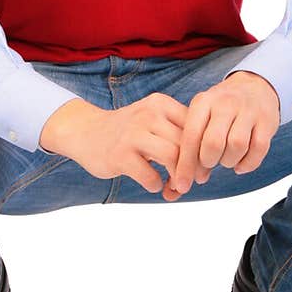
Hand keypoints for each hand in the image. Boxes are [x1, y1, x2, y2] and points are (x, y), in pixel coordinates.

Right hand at [40, 92, 195, 195]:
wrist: (86, 132)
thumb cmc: (129, 134)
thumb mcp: (154, 123)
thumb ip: (178, 139)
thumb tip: (205, 171)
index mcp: (162, 104)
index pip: (196, 127)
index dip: (204, 152)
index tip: (203, 169)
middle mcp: (149, 114)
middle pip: (187, 144)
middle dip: (194, 169)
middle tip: (190, 183)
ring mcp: (133, 133)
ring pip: (173, 157)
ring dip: (179, 179)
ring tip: (175, 188)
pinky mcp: (120, 154)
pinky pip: (150, 176)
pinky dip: (157, 185)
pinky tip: (153, 184)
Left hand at [166, 70, 280, 199]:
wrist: (255, 86)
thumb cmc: (221, 109)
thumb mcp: (202, 116)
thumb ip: (193, 144)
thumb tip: (187, 180)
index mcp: (203, 102)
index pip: (191, 136)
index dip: (185, 164)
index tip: (181, 185)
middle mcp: (225, 104)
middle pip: (213, 143)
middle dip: (208, 162)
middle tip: (209, 164)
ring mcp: (248, 111)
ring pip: (237, 146)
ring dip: (229, 162)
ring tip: (226, 160)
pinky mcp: (268, 121)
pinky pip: (259, 149)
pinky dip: (248, 164)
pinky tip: (240, 165)